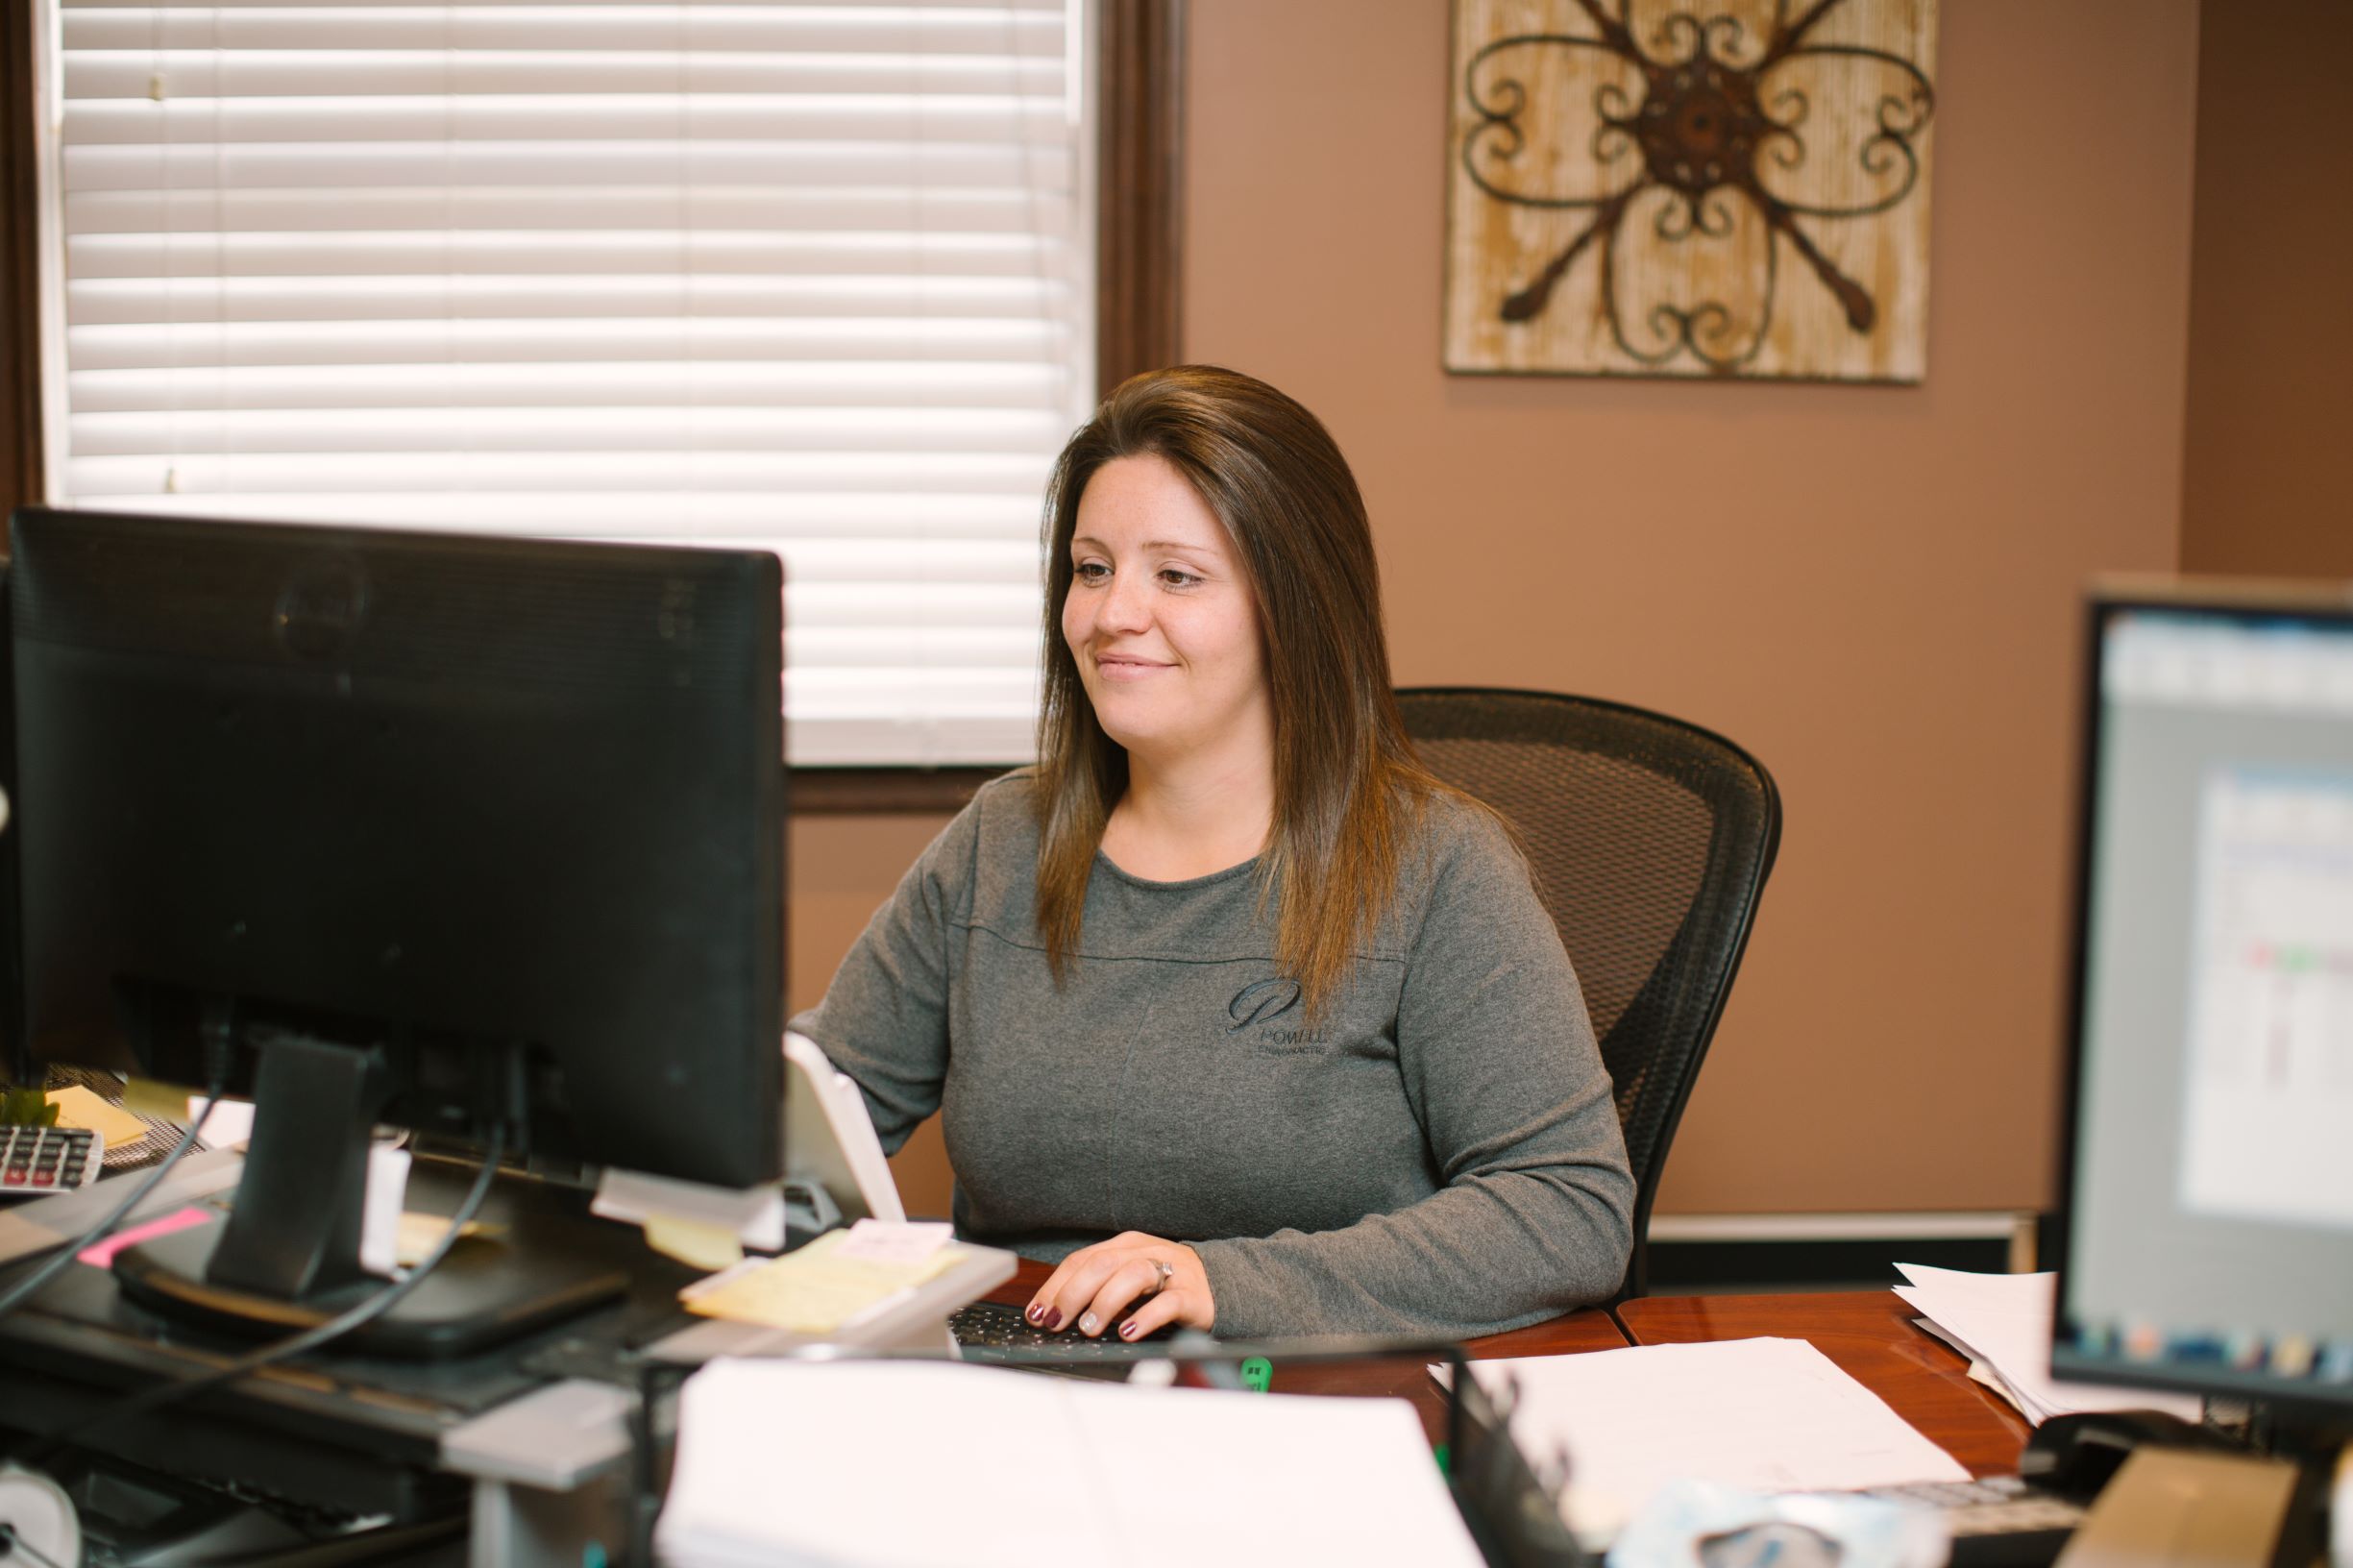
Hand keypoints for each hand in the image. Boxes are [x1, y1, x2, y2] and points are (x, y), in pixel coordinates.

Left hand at [1025, 1231, 1213, 1340]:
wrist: (1221, 1284)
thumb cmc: (1166, 1284)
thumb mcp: (1129, 1278)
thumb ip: (1098, 1286)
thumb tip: (1055, 1311)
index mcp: (1125, 1245)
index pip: (1081, 1260)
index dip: (1055, 1286)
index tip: (1037, 1312)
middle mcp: (1146, 1252)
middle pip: (1102, 1264)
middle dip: (1073, 1294)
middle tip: (1056, 1321)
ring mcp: (1170, 1271)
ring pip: (1133, 1275)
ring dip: (1105, 1302)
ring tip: (1089, 1326)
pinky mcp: (1191, 1295)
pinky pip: (1167, 1302)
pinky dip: (1145, 1317)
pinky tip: (1128, 1331)